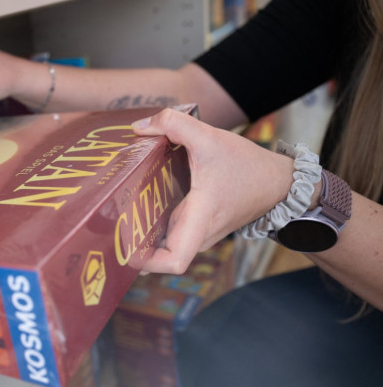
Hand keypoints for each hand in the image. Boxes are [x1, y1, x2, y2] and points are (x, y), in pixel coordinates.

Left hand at [131, 108, 294, 273]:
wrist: (279, 182)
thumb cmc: (247, 166)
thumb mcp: (210, 137)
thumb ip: (174, 124)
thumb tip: (140, 127)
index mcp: (200, 219)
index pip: (173, 261)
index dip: (147, 262)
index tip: (126, 247)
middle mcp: (197, 234)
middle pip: (159, 254)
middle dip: (132, 244)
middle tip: (107, 224)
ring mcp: (197, 233)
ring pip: (163, 242)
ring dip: (141, 231)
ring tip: (115, 211)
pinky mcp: (198, 225)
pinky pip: (170, 230)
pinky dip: (153, 220)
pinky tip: (137, 200)